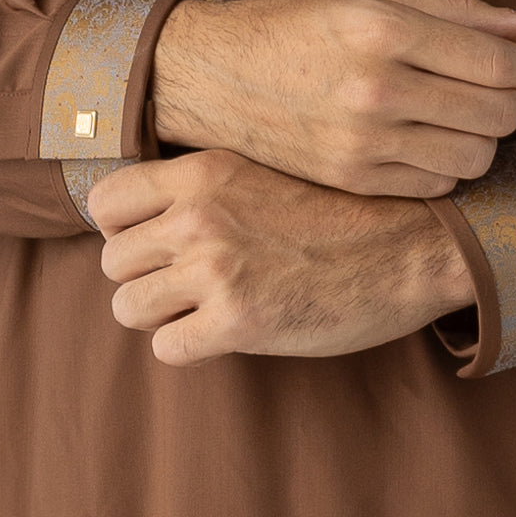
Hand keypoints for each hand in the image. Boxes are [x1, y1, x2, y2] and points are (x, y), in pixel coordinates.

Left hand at [88, 148, 473, 366]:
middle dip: (143, 277)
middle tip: (186, 282)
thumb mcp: (266, 169)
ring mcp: (216, 269)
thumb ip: (206, 184)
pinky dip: (189, 346)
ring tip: (204, 308)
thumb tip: (149, 211)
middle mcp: (199, 216)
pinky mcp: (237, 323)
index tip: (150, 242)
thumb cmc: (340, 210)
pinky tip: (226, 332)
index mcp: (203, 172)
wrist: (410, 245)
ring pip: (127, 308)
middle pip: (113, 262)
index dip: (120, 228)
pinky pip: (166, 347)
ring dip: (160, 315)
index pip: (105, 200)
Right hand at [152, 0, 515, 196]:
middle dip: (514, 100)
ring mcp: (362, 141)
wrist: (216, 76)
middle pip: (497, 113)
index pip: (498, 62)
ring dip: (485, 136)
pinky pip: (438, 183)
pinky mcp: (352, 180)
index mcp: (383, 29)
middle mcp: (375, 88)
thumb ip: (461, 12)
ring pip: (477, 156)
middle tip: (498, 87)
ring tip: (462, 114)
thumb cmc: (298, 25)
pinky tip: (426, 138)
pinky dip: (447, 164)